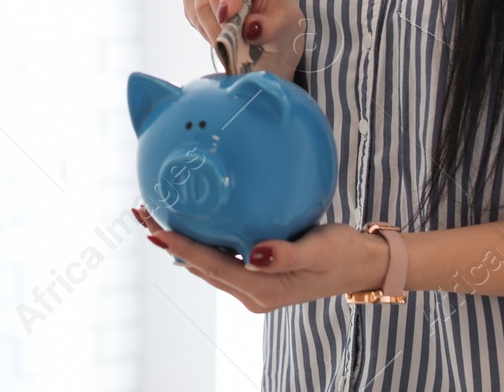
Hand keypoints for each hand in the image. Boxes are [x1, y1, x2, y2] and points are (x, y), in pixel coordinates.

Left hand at [133, 205, 388, 313]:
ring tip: (154, 213)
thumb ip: (286, 255)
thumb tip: (253, 255)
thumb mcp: (319, 251)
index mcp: (261, 289)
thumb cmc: (343, 255)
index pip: (210, 265)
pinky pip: (218, 256)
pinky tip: (190, 219)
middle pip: (199, 265)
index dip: (180, 247)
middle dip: (169, 240)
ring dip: (179, 239)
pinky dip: (199, 239)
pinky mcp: (255, 272)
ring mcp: (251, 284)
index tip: (155, 230)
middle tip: (142, 211)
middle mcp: (250, 291)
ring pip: (205, 261)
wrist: (361, 264)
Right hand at [183, 0, 307, 77]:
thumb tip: (250, 29)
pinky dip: (205, 31)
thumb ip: (269, 27)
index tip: (228, 18)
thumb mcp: (285, 24)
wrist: (269, 25)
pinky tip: (222, 36)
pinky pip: (192, 14)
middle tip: (236, 46)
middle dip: (223, 23)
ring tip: (232, 46)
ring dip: (214, 32)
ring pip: (199, 5)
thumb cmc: (278, 18)